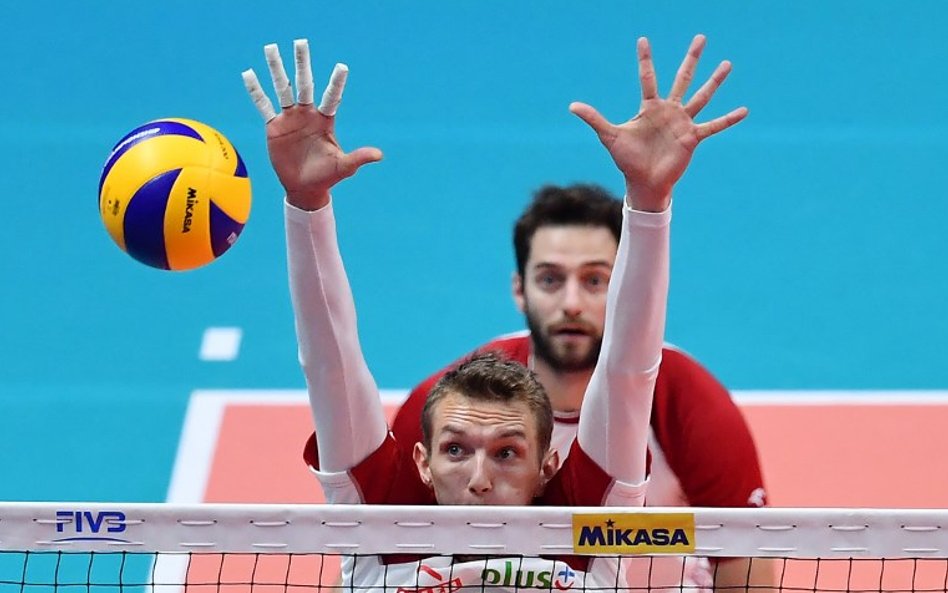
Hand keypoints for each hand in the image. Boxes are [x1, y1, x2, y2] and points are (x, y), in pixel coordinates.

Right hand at [242, 40, 381, 210]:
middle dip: (302, 63)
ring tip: (270, 47)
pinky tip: (248, 74)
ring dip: (276, 69)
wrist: (305, 188)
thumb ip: (359, 157)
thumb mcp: (344, 167)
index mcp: (325, 120)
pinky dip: (255, 91)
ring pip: (282, 88)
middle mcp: (307, 114)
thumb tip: (380, 155)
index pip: (331, 97)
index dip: (336, 83)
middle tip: (300, 41)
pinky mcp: (274, 127)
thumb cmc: (327, 176)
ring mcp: (290, 118)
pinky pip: (264, 105)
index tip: (342, 66)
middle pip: (304, 83)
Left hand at [570, 34, 747, 211]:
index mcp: (649, 108)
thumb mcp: (610, 136)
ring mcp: (682, 122)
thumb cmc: (626, 160)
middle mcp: (668, 111)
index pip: (647, 78)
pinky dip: (728, 119)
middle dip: (691, 58)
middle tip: (701, 37)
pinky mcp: (692, 137)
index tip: (643, 40)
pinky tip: (744, 110)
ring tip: (727, 64)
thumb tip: (572, 106)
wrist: (643, 182)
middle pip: (682, 78)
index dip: (645, 59)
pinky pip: (714, 125)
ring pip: (702, 96)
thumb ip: (594, 118)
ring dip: (714, 81)